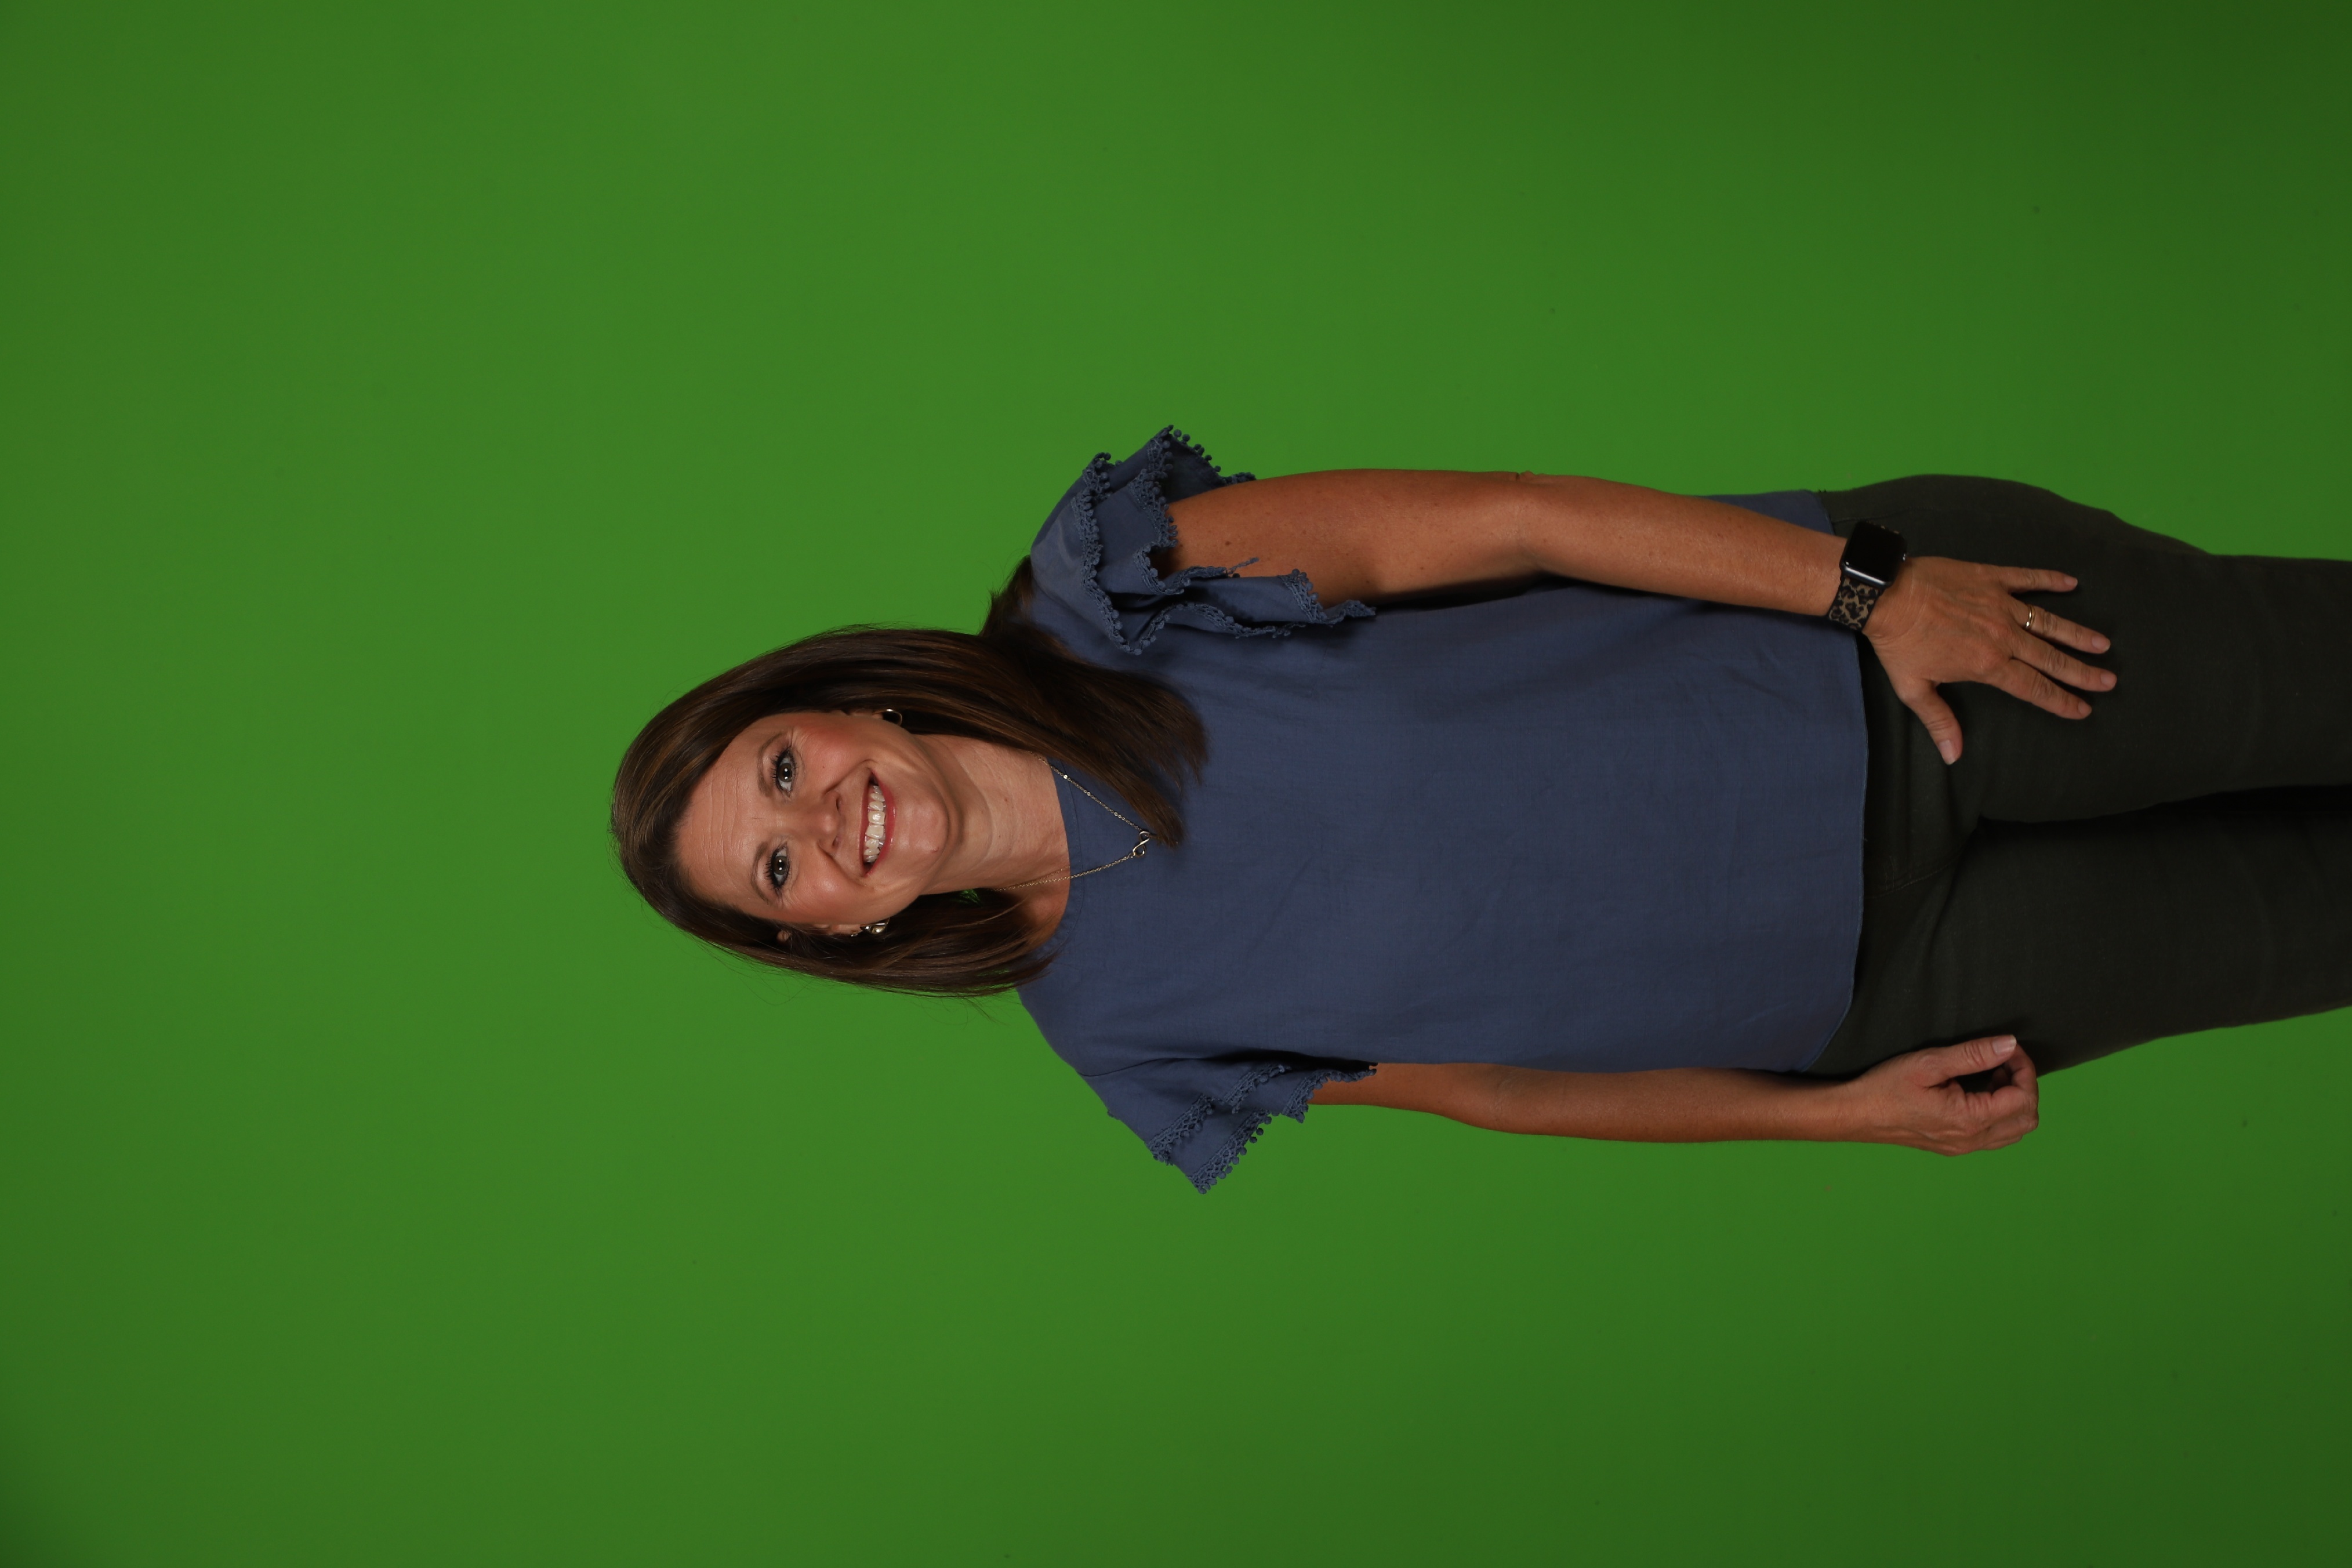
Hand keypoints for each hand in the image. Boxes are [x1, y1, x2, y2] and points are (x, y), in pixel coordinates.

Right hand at [1835, 1036, 2040, 1154]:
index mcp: (1969, 1120)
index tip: (2008, 1048)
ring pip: (2015, 1130)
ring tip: (1990, 1076)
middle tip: (2002, 1061)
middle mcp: (1972, 1140)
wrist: (1855, 1114)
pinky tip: (1977, 1091)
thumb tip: (2009, 1045)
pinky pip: (1995, 1135)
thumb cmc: (1885, 1087)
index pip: (2023, 1098)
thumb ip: (1973, 1055)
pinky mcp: (1955, 1146)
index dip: (2025, 1069)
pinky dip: (1999, 1112)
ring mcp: (1964, 1147)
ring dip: (2013, 1100)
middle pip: (2027, 1118)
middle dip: (2024, 1085)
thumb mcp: (1929, 1063)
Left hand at [1863, 558, 2114, 764]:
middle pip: (2050, 658)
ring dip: (2076, 633)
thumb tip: (1953, 756)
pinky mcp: (1991, 578)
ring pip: (2048, 622)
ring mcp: (1999, 605)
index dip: (2060, 701)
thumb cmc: (1897, 642)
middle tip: (2109, 680)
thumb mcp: (1913, 688)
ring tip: (2102, 643)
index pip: (2033, 688)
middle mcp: (2001, 636)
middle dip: (2081, 672)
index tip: (2083, 709)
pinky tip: (2072, 582)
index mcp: (1986, 664)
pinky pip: (2027, 578)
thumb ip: (1939, 721)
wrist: (1885, 595)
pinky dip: (2050, 579)